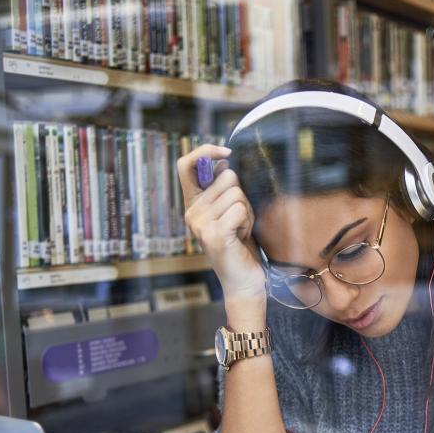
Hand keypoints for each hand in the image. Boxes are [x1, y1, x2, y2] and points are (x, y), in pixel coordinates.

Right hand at [176, 144, 266, 302]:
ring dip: (247, 210)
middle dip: (242, 194)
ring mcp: (200, 224)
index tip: (226, 152)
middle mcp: (192, 212)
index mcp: (193, 204)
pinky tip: (242, 237)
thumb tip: (224, 162)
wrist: (244, 282)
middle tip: (240, 220)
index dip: (205, 150)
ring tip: (241, 230)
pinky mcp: (214, 235)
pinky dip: (248, 221)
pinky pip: (239, 209)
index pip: (185, 164)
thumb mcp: (231, 212)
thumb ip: (224, 190)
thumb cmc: (241, 246)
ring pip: (236, 193)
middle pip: (226, 176)